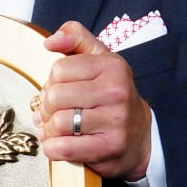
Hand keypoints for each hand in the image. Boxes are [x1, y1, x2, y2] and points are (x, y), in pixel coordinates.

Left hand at [40, 20, 152, 181]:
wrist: (139, 136)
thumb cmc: (110, 96)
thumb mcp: (100, 60)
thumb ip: (75, 38)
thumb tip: (50, 42)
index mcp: (112, 66)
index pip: (59, 69)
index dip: (51, 82)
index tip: (60, 90)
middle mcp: (116, 92)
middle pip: (54, 96)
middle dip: (47, 107)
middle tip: (54, 112)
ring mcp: (115, 121)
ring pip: (57, 123)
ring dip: (49, 129)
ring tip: (57, 128)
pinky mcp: (109, 148)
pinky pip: (63, 148)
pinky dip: (53, 148)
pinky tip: (60, 143)